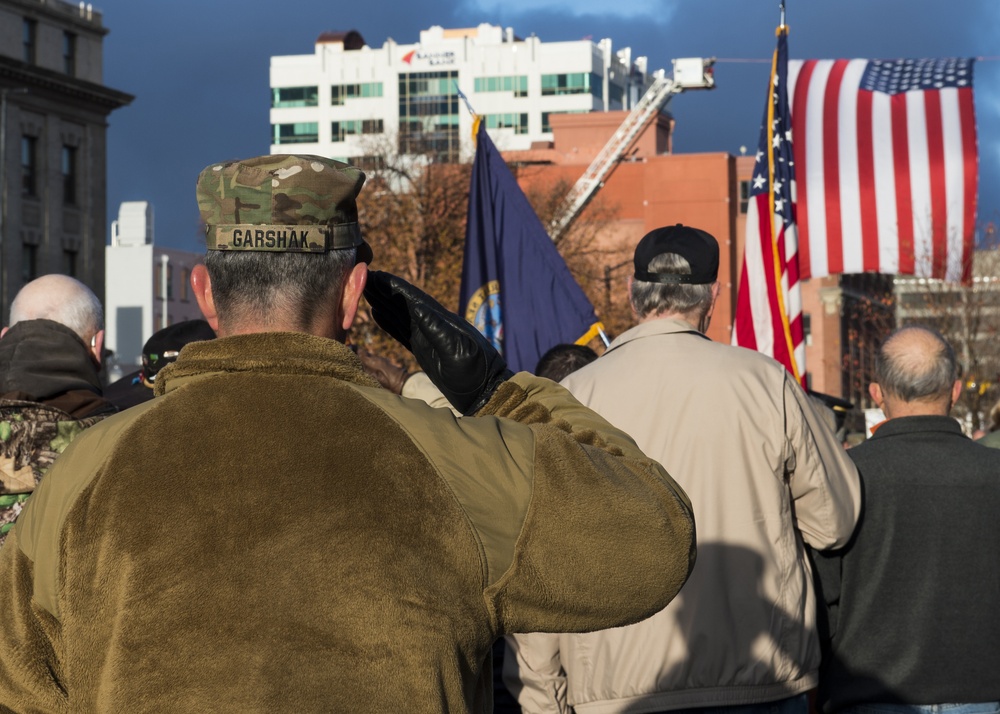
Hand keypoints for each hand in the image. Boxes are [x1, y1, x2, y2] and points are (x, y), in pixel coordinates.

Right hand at [364, 271, 512, 414]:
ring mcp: (427, 336)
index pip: (414, 298)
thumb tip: (418, 307)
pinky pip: (401, 331)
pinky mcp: (424, 349)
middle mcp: (432, 324)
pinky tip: (377, 314)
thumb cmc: (474, 372)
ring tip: (365, 291)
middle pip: (403, 302)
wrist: (484, 392)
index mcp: (441, 321)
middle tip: (361, 277)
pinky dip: (388, 322)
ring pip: (399, 314)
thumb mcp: (458, 351)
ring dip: (382, 302)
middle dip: (383, 290)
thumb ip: (438, 330)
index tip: (375, 274)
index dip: (394, 286)